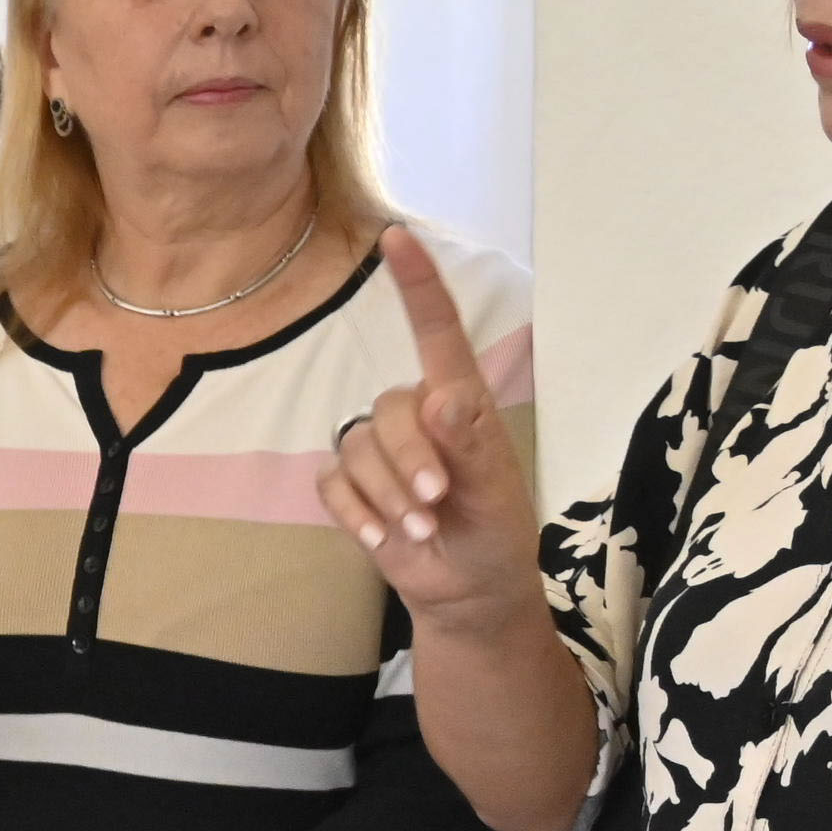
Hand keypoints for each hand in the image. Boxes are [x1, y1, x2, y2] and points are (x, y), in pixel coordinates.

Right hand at [321, 227, 535, 626]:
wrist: (468, 593)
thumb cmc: (495, 533)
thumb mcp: (498, 494)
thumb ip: (471, 445)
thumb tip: (440, 398)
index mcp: (458, 403)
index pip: (436, 334)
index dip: (416, 285)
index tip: (397, 238)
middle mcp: (414, 416)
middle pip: (387, 411)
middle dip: (409, 461)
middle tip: (436, 505)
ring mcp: (379, 451)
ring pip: (358, 450)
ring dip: (389, 497)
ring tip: (421, 530)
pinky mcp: (350, 487)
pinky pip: (333, 483)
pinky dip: (357, 514)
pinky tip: (381, 537)